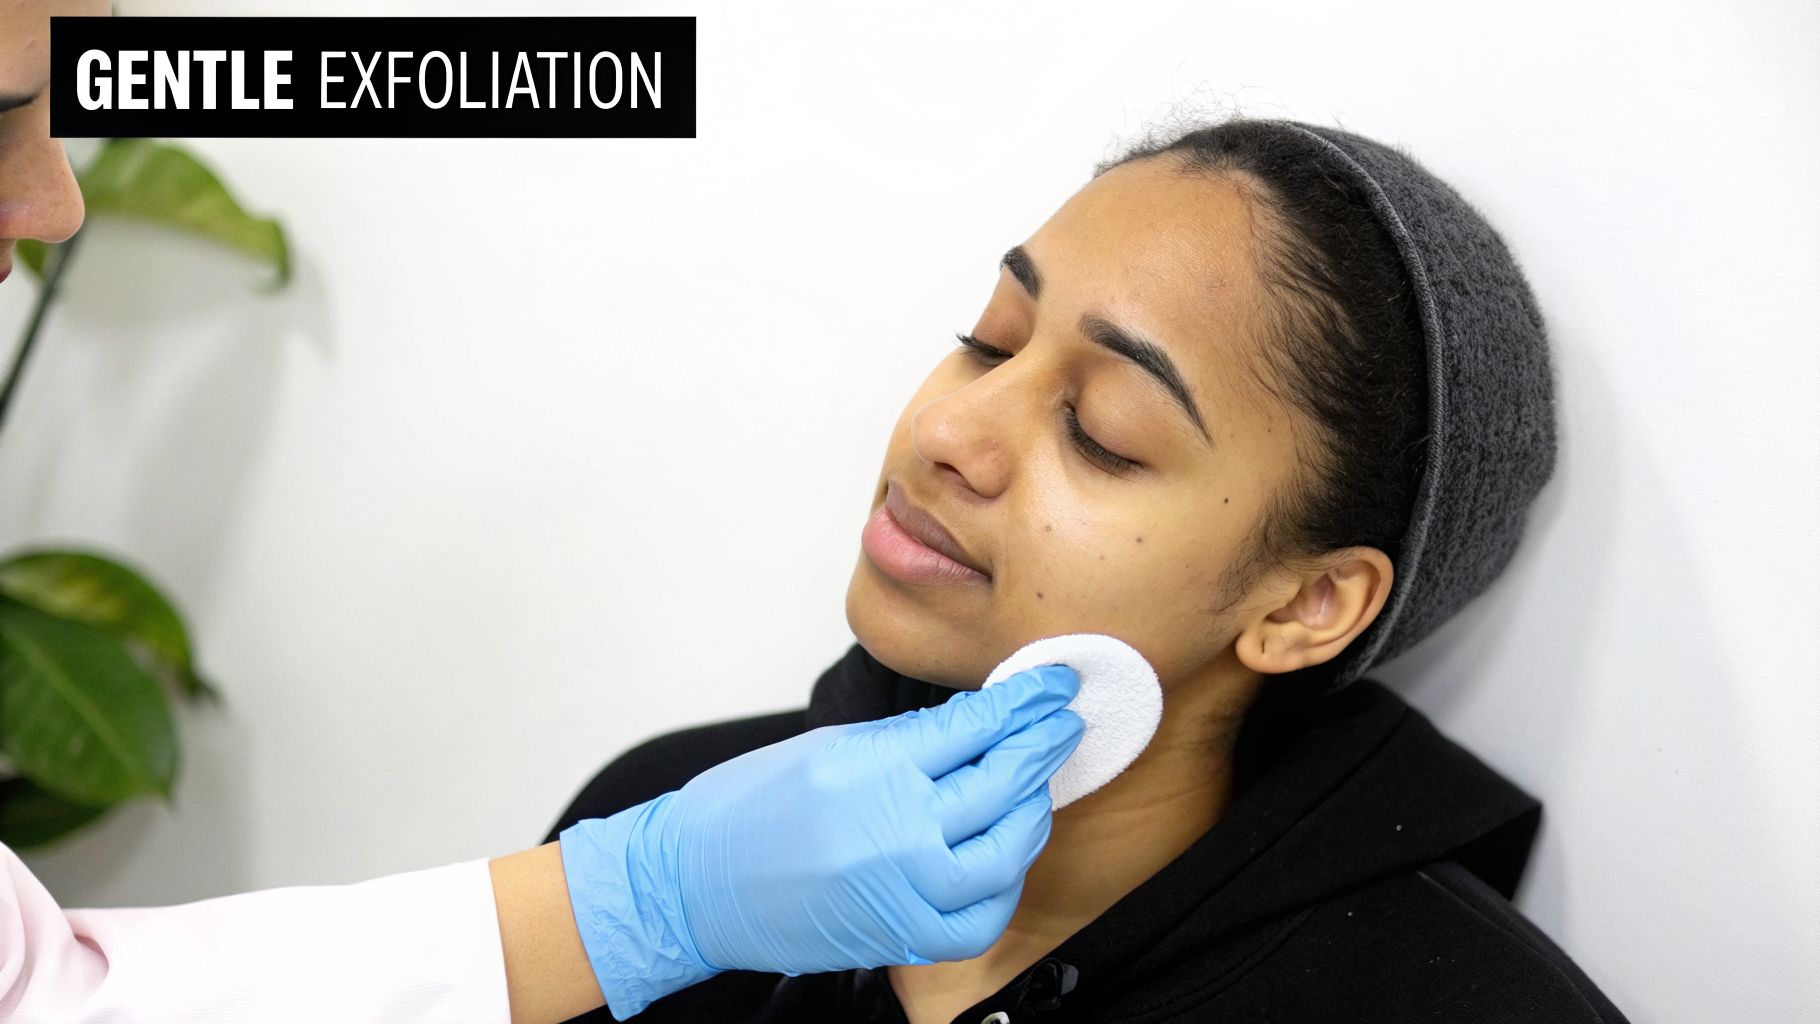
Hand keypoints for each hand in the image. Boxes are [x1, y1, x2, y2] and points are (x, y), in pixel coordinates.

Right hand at [559, 664, 1085, 1018]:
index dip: (1023, 702)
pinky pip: (980, 918)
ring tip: (1034, 785)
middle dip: (1041, 745)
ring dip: (1031, 811)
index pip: (973, 727)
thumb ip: (908, 740)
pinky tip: (1004, 855)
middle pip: (1001, 782)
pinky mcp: (900, 936)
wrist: (692, 884)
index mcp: (870, 770)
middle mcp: (895, 832)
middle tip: (1060, 722)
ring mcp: (902, 891)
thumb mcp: (828, 746)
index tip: (1053, 685)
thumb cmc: (749, 808)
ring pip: (1007, 852)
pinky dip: (1004, 884)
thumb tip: (976, 724)